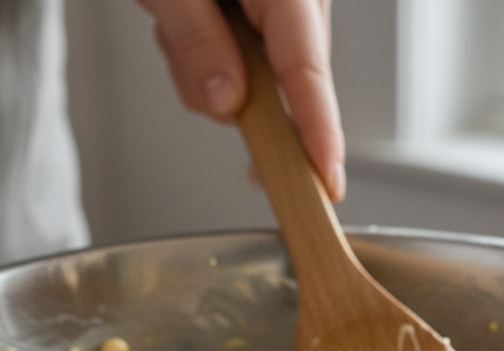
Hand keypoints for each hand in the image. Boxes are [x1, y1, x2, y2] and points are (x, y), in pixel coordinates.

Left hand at [138, 0, 345, 201]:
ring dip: (210, 66)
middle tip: (181, 52)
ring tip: (177, 20)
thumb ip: (196, 41)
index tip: (326, 181)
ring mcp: (288, 3)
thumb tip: (226, 104)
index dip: (318, 133)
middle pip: (288, 81)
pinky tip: (185, 20)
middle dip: (234, 92)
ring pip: (262, 76)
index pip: (306, 72)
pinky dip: (211, 53)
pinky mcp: (268, 11)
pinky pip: (247, 56)